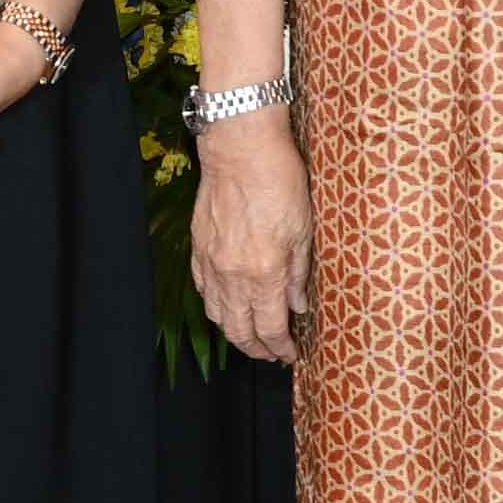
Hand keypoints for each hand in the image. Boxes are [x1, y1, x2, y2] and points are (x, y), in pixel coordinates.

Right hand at [192, 108, 313, 361]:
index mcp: (264, 274)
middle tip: (271, 354)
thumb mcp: (304, 229)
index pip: (270, 328)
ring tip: (250, 337)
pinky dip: (215, 307)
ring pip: (218, 315)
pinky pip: (203, 290)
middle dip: (256, 349)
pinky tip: (226, 307)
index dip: (280, 347)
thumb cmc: (279, 181)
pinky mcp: (198, 247)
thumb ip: (298, 273)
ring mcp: (211, 263)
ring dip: (234, 333)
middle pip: (240, 330)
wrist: (240, 148)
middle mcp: (233, 276)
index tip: (289, 354)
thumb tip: (298, 305)